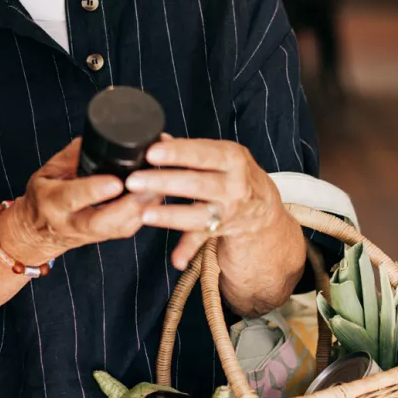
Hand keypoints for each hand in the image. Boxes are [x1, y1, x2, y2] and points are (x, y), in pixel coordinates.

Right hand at [1, 139, 154, 264]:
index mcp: (52, 202)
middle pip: (102, 221)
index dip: (95, 191)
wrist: (38, 232)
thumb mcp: (47, 171)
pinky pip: (128, 228)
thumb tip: (98, 140)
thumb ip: (71, 156)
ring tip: (160, 186)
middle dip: (129, 205)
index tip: (116, 181)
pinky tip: (157, 194)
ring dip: (143, 209)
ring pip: (120, 228)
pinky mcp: (106, 237)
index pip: (73, 198)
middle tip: (149, 186)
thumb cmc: (43, 196)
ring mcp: (90, 234)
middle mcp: (71, 222)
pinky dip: (145, 211)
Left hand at [124, 136, 280, 270]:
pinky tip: (176, 259)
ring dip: (171, 215)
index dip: (177, 153)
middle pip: (196, 183)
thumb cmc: (233, 172)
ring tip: (145, 214)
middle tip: (134, 181)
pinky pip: (202, 239)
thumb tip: (158, 138)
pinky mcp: (222, 230)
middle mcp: (234, 185)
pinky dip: (188, 250)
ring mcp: (229, 210)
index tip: (151, 152)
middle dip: (163, 182)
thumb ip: (191, 149)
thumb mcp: (221, 154)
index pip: (202, 153)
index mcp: (232, 158)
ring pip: (198, 213)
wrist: (263, 205)